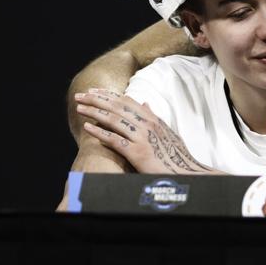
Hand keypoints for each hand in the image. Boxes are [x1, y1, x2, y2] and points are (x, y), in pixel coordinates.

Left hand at [74, 88, 218, 174]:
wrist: (186, 173)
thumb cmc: (176, 155)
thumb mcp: (167, 131)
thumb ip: (154, 117)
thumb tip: (145, 102)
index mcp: (152, 119)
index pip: (126, 101)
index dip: (108, 95)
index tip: (94, 91)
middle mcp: (147, 124)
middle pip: (117, 107)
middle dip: (96, 100)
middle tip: (79, 96)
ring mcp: (142, 138)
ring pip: (114, 120)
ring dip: (94, 112)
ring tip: (79, 108)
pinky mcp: (137, 152)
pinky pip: (115, 140)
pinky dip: (100, 132)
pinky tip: (87, 128)